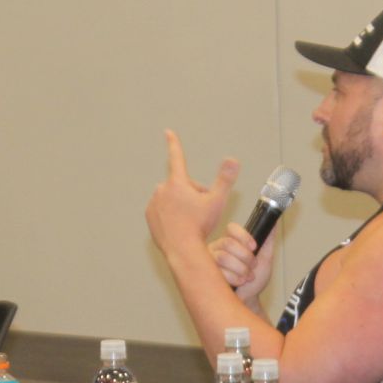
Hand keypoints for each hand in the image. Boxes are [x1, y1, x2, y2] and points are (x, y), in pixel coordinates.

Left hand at [146, 129, 238, 256]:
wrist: (182, 249)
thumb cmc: (199, 226)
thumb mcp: (216, 201)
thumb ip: (225, 179)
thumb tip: (233, 159)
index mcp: (177, 183)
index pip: (177, 157)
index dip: (174, 143)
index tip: (168, 132)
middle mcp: (162, 190)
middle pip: (182, 185)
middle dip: (192, 194)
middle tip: (200, 212)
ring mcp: (154, 203)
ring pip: (172, 199)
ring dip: (181, 205)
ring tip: (190, 221)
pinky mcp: (149, 216)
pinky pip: (163, 210)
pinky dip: (171, 216)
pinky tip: (178, 226)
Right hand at [209, 222, 275, 300]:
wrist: (248, 300)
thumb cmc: (254, 280)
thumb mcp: (265, 258)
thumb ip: (268, 239)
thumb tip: (274, 222)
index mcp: (230, 241)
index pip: (231, 228)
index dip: (243, 236)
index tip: (254, 247)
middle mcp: (217, 248)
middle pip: (227, 243)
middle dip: (245, 258)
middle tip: (252, 267)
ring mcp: (209, 261)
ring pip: (223, 257)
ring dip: (240, 270)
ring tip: (246, 277)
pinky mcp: (205, 274)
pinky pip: (218, 272)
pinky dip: (234, 279)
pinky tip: (238, 283)